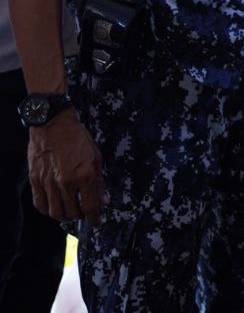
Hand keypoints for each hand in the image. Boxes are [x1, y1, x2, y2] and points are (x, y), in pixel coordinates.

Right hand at [27, 111, 104, 225]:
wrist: (53, 125)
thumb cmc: (78, 139)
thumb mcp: (96, 157)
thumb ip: (99, 181)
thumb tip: (103, 201)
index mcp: (85, 176)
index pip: (90, 207)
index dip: (94, 219)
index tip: (97, 223)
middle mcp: (66, 182)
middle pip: (72, 213)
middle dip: (80, 216)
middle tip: (83, 211)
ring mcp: (48, 183)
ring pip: (55, 212)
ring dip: (64, 215)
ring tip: (69, 209)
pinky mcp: (35, 180)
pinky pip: (40, 204)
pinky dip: (47, 210)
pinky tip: (54, 206)